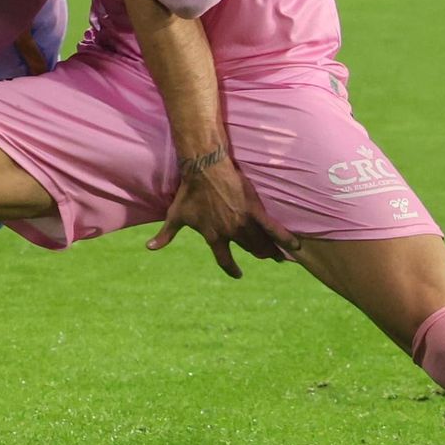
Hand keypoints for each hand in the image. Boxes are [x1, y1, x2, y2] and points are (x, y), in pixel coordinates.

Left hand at [147, 147, 300, 278]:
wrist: (204, 170)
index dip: (231, 268)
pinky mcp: (254, 210)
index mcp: (213, 237)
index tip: (238, 274)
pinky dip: (284, 238)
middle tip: (268, 258)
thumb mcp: (175, 216)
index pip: (223, 259)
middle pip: (248, 249)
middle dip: (258, 254)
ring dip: (271, 250)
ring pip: (261, 242)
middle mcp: (230, 233)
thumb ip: (165, 235)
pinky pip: (272, 228)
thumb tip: (149, 248)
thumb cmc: (189, 192)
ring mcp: (244, 223)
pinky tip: (295, 246)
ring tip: (280, 256)